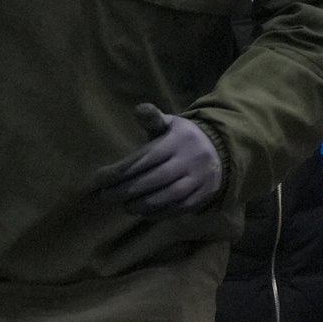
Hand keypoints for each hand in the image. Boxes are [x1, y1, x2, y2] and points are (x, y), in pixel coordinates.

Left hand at [93, 102, 224, 215]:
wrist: (222, 151)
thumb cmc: (183, 138)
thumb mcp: (170, 124)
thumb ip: (153, 118)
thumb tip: (139, 108)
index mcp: (177, 141)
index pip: (144, 159)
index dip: (120, 170)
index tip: (100, 178)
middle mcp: (188, 161)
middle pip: (152, 180)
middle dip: (125, 190)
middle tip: (106, 196)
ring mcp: (197, 181)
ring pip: (165, 197)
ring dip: (139, 204)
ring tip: (123, 205)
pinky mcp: (201, 197)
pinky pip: (176, 209)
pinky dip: (156, 213)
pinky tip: (142, 211)